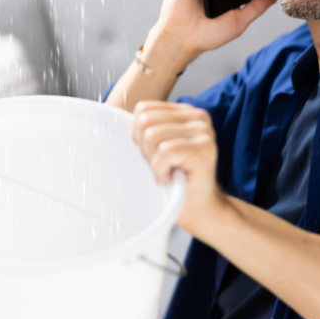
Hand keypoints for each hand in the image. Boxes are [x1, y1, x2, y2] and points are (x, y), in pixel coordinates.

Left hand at [131, 101, 226, 235]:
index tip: (154, 155)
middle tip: (161, 166)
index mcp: (185, 112)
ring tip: (168, 172)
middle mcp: (197, 116)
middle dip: (145, 148)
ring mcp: (204, 131)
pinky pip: (165, 151)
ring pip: (152, 136)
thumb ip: (145, 128)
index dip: (139, 136)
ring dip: (154, 161)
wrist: (199, 209)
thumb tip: (115, 111)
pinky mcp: (204, 148)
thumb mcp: (155, 147)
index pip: (143, 109)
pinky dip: (161, 169)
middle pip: (145, 121)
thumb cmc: (175, 181)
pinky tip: (172, 178)